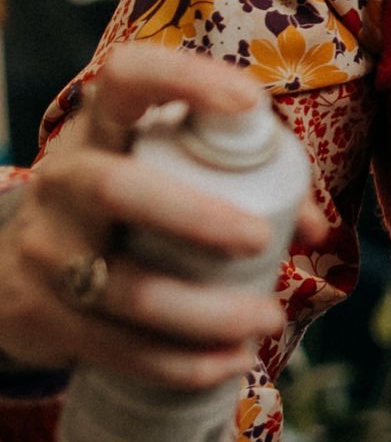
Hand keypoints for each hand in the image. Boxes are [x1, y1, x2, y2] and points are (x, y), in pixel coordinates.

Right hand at [0, 47, 326, 386]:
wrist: (13, 272)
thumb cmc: (118, 212)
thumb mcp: (158, 177)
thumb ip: (240, 183)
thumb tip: (311, 228)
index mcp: (98, 130)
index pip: (126, 78)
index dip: (185, 80)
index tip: (248, 103)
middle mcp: (64, 182)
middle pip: (117, 189)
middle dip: (197, 216)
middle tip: (260, 239)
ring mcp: (46, 253)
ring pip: (126, 288)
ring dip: (206, 312)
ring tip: (266, 319)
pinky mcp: (43, 318)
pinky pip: (117, 348)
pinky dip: (181, 363)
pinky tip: (228, 363)